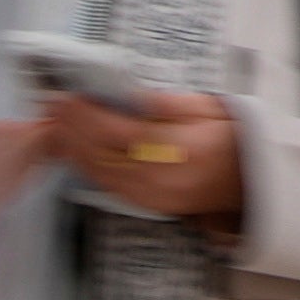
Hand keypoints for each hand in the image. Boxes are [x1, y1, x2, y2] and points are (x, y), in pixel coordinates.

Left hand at [44, 88, 240, 227]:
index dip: (88, 115)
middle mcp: (164, 177)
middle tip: (50, 105)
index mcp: (181, 147)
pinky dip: (88, 167)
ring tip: (54, 124)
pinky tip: (74, 150)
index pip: (121, 132)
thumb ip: (166, 103)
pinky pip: (110, 187)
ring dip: (73, 149)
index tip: (67, 96)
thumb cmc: (229, 137)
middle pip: (104, 155)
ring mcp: (155, 197)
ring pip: (101, 174)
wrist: (250, 180)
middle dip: (72, 129)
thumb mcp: (206, 107)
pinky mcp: (149, 206)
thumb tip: (128, 93)